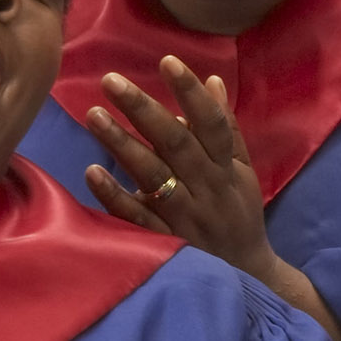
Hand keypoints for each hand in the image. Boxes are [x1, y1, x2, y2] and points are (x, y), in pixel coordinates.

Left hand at [82, 60, 340, 340]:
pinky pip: (138, 219)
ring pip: (153, 177)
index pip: (212, 123)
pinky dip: (116, 197)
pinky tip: (92, 173)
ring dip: (122, 145)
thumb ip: (227, 128)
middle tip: (111, 80)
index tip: (168, 61)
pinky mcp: (167, 244)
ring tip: (93, 114)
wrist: (249, 279)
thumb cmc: (239, 216)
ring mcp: (186, 218)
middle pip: (176, 144)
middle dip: (144, 109)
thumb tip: (213, 80)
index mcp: (228, 168)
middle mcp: (209, 188)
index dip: (191, 92)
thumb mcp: (242, 171)